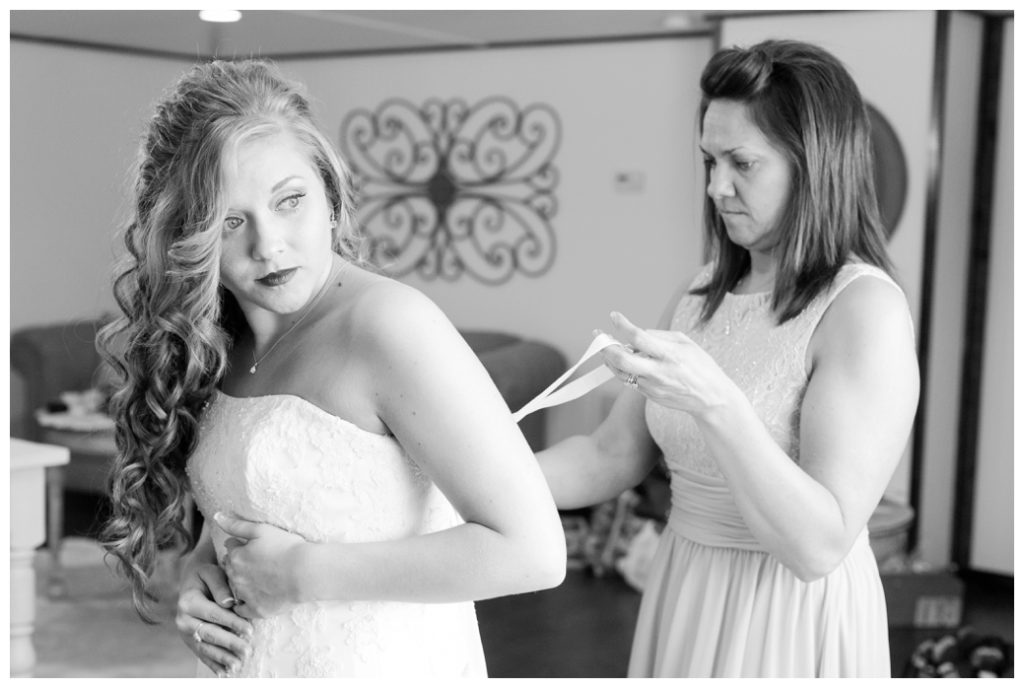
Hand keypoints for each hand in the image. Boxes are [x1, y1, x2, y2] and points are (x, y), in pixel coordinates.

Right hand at [175, 559, 253, 676]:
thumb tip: (230, 603)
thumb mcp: (212, 572)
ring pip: (205, 647)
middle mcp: (182, 619)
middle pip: (209, 634)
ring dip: (222, 658)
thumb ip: (221, 585)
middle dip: (229, 643)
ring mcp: (184, 632)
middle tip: (247, 650)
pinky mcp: (189, 640)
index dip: (232, 623)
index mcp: (188, 601)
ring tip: (238, 664)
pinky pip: (201, 653)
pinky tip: (224, 672)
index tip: (250, 630)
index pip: (213, 614)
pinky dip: (213, 664)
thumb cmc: (207, 574)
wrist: (192, 579)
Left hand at [216, 512, 306, 619]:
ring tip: (261, 578)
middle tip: (258, 563)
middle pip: (230, 569)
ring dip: (241, 584)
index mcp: (236, 557)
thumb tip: (216, 516)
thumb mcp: (262, 530)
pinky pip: (242, 609)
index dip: (242, 546)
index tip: (256, 547)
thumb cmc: (287, 548)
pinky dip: (246, 604)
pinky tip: (258, 596)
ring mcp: (245, 596)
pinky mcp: (256, 610)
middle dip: (239, 565)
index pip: (230, 548)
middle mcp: (235, 577)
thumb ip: (237, 525)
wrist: (307, 572)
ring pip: (234, 588)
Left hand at [598, 311, 739, 418]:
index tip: (614, 316)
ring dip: (608, 358)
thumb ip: (659, 336)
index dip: (623, 325)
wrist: (710, 398)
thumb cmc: (700, 366)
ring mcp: (652, 386)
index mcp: (670, 354)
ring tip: (605, 346)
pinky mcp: (649, 395)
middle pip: (622, 360)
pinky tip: (620, 360)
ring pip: (620, 372)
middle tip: (598, 335)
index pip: (639, 338)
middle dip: (605, 346)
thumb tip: (637, 333)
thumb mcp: (686, 343)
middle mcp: (659, 372)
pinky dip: (621, 369)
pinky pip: (629, 380)